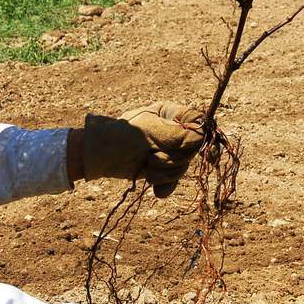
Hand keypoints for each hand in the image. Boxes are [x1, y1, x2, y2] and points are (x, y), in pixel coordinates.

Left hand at [82, 101, 203, 197]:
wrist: (97, 157)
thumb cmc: (120, 137)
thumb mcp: (151, 133)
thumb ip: (178, 135)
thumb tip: (202, 136)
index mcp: (170, 114)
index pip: (198, 122)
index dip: (204, 138)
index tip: (207, 154)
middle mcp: (172, 131)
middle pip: (192, 149)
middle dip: (174, 160)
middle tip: (153, 158)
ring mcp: (166, 150)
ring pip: (183, 166)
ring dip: (165, 172)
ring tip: (146, 169)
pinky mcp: (160, 168)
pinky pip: (173, 180)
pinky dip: (164, 185)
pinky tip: (155, 189)